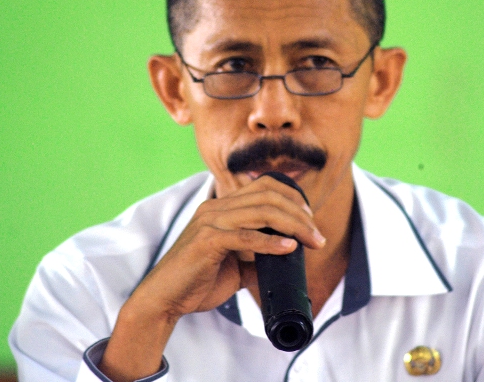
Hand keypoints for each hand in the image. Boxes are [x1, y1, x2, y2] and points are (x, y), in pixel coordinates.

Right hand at [98, 175, 325, 381]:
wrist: (165, 299)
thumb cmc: (198, 281)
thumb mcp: (235, 266)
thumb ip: (257, 257)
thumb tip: (286, 259)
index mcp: (221, 207)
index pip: (263, 185)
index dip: (292, 196)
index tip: (310, 218)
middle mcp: (215, 207)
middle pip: (268, 196)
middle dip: (300, 214)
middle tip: (317, 236)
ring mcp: (209, 221)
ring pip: (261, 212)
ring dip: (293, 226)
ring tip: (312, 241)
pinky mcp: (207, 241)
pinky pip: (245, 236)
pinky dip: (271, 242)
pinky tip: (288, 248)